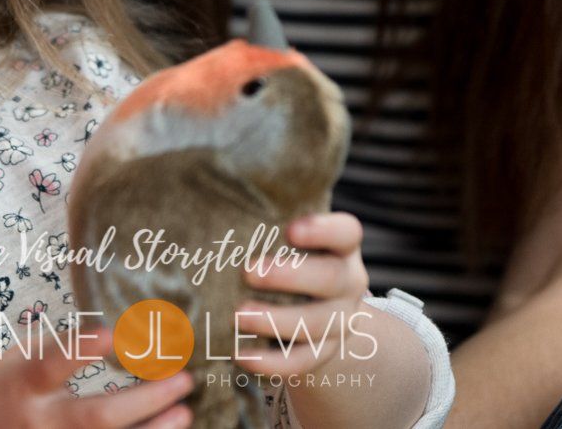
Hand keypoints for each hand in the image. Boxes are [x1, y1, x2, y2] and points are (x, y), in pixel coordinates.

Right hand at [0, 327, 193, 427]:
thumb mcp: (16, 358)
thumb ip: (59, 346)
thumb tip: (117, 328)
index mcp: (22, 384)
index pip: (51, 365)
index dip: (81, 350)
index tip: (114, 334)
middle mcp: (38, 422)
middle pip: (95, 417)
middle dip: (144, 399)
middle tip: (182, 378)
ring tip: (185, 412)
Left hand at [235, 211, 369, 375]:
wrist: (311, 304)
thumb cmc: (284, 252)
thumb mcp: (283, 233)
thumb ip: (262, 220)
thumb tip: (212, 199)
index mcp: (342, 245)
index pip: (346, 232)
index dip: (323, 230)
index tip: (289, 229)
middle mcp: (349, 281)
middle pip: (332, 278)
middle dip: (290, 276)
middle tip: (248, 271)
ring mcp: (340, 320)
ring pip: (317, 324)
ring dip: (275, 321)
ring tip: (237, 316)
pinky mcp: (324, 352)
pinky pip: (302, 361)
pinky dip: (272, 362)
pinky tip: (241, 355)